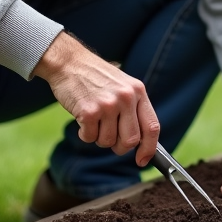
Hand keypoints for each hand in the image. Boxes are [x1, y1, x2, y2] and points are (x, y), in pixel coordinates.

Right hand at [32, 32, 160, 165]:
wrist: (69, 62)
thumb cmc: (96, 77)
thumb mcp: (123, 85)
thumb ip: (133, 108)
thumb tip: (141, 141)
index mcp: (138, 91)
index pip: (152, 127)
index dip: (149, 148)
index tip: (142, 160)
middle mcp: (125, 98)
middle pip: (131, 140)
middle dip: (119, 147)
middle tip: (110, 139)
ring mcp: (107, 104)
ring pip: (108, 141)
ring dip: (99, 137)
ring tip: (94, 121)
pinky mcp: (88, 111)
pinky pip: (89, 138)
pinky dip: (84, 134)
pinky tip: (82, 119)